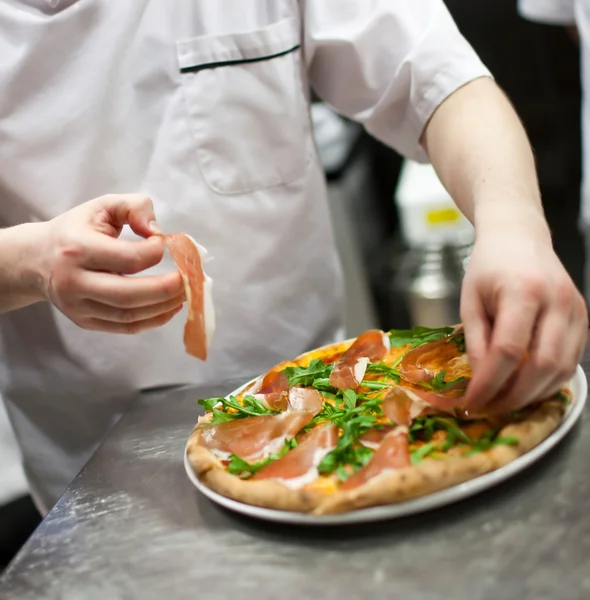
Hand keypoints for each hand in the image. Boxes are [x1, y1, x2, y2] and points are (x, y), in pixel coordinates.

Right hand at [34, 194, 184, 333]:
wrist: (37, 260)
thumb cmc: (76, 230)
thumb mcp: (102, 206)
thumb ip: (134, 207)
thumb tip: (157, 231)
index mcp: (76, 249)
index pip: (127, 258)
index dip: (154, 252)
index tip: (164, 244)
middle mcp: (74, 282)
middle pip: (128, 295)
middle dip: (166, 288)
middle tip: (189, 278)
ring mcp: (78, 307)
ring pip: (129, 316)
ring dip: (165, 306)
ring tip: (185, 292)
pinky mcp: (85, 322)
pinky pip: (126, 327)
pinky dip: (154, 320)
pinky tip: (171, 307)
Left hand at [460, 224, 587, 413]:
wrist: (519, 236)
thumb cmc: (489, 266)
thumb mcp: (470, 299)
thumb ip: (476, 340)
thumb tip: (480, 381)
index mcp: (524, 291)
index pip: (508, 350)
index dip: (489, 382)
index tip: (471, 401)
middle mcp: (558, 301)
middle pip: (541, 365)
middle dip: (513, 396)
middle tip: (489, 408)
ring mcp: (576, 310)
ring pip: (562, 369)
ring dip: (532, 394)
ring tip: (505, 402)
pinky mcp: (583, 319)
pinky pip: (571, 361)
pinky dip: (549, 381)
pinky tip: (527, 387)